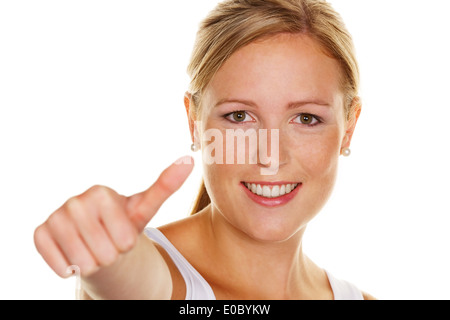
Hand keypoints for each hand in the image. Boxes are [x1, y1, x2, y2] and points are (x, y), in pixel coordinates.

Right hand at [34, 156, 193, 277]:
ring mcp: (55, 217)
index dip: (127, 244)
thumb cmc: (124, 224)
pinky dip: (70, 268)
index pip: (124, 240)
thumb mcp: (146, 208)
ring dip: (92, 264)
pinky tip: (75, 255)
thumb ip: (166, 185)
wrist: (99, 237)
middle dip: (110, 255)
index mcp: (101, 193)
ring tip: (93, 248)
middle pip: (104, 253)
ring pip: (82, 262)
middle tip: (107, 243)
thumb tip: (188, 160)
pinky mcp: (39, 235)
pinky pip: (59, 265)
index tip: (122, 233)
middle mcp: (75, 201)